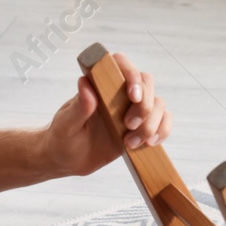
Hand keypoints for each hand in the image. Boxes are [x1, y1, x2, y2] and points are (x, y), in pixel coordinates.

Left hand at [41, 52, 171, 176]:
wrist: (68, 160)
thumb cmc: (63, 137)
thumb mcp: (66, 124)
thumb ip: (78, 106)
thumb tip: (84, 83)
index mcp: (100, 85)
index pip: (122, 65)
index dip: (132, 76)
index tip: (131, 96)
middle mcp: (119, 93)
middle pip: (147, 84)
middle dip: (144, 106)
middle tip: (128, 125)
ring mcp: (132, 110)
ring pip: (158, 104)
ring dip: (152, 124)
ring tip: (131, 143)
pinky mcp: (141, 128)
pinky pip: (163, 122)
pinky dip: (162, 131)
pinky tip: (150, 144)